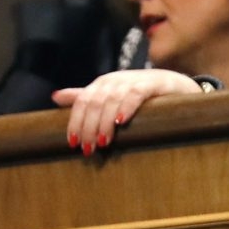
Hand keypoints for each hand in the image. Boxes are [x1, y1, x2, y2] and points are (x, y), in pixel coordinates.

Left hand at [52, 69, 203, 154]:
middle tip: (87, 149)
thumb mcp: (108, 96)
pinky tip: (121, 121)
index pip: (82, 101)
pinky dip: (126, 106)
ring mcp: (133, 80)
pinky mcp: (152, 84)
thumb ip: (84, 97)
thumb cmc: (138, 94)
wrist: (173, 85)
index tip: (72, 143)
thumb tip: (54, 97)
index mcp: (102, 84)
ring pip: (111, 100)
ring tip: (102, 142)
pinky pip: (135, 94)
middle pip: (95, 102)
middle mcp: (114, 80)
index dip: (75, 121)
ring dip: (104, 122)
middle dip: (89, 127)